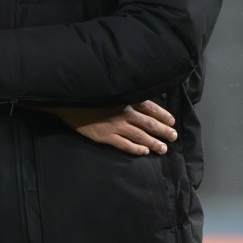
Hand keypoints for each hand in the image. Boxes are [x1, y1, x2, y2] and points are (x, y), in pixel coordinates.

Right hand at [51, 100, 176, 154]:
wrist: (69, 102)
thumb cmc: (90, 94)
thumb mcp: (110, 90)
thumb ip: (126, 96)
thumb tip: (142, 102)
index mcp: (126, 99)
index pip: (150, 108)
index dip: (163, 115)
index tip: (171, 122)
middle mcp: (124, 113)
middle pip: (149, 124)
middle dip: (163, 131)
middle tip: (173, 136)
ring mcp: (116, 126)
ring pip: (140, 136)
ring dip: (154, 143)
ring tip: (163, 148)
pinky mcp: (106, 137)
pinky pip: (125, 145)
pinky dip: (136, 149)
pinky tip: (144, 152)